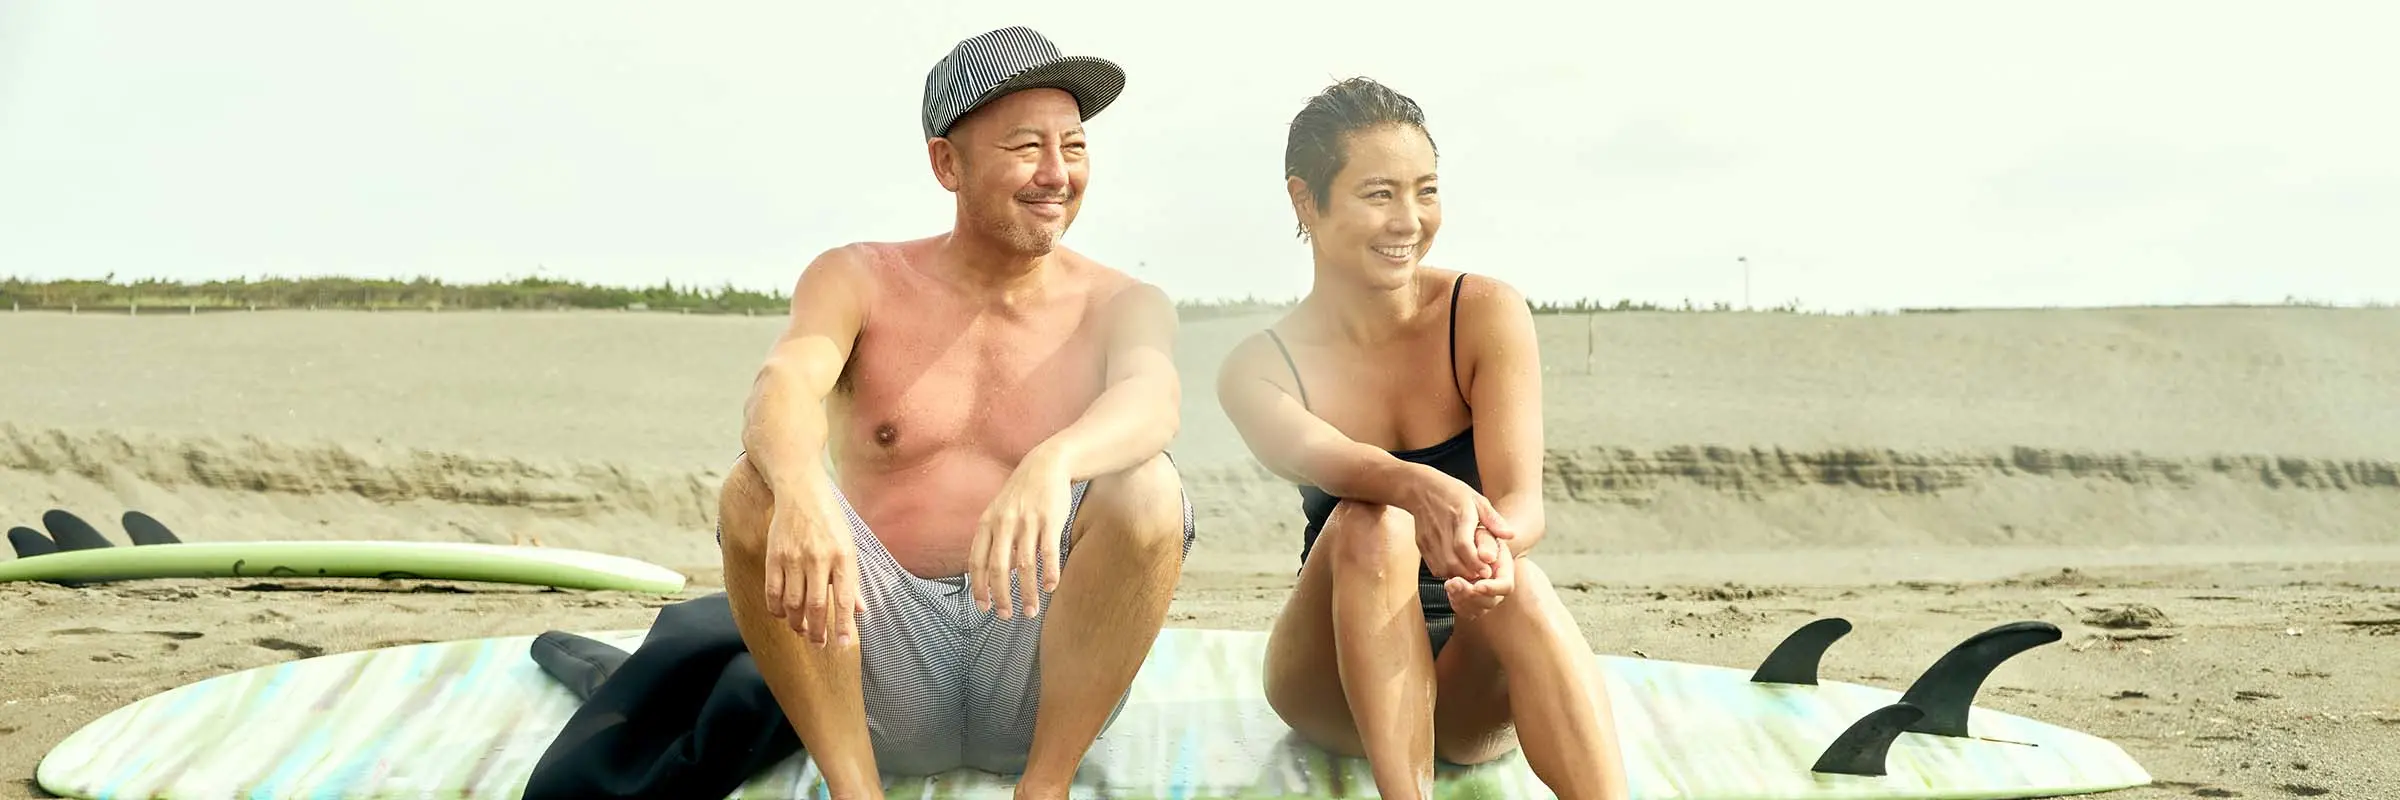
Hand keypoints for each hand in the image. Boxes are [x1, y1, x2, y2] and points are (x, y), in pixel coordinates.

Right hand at [761, 490, 860, 647]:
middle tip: (819, 644)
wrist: (800, 490)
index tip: (842, 645)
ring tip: (802, 631)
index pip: (843, 600)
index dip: (842, 626)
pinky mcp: (774, 555)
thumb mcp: (849, 545)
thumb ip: (852, 580)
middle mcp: (819, 558)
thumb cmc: (829, 520)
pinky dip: (777, 609)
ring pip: (793, 603)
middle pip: (816, 606)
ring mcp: (794, 557)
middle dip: (817, 632)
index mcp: (843, 556)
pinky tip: (783, 615)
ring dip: (797, 623)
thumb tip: (860, 610)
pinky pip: (773, 591)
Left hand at [972, 448, 1072, 619]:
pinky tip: (1051, 587)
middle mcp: (1004, 523)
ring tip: (1032, 610)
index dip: (979, 587)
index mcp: (987, 522)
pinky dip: (1049, 572)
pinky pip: (1048, 552)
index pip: (977, 562)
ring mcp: (1027, 521)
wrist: (1047, 464)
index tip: (983, 607)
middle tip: (1006, 615)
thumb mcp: (999, 512)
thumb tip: (996, 575)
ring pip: (1024, 565)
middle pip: (998, 568)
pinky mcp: (1050, 519)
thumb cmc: (1022, 493)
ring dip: (1028, 592)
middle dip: (1002, 596)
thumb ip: (994, 541)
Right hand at [1406, 466, 1515, 581]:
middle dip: (1470, 573)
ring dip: (1459, 575)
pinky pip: (1434, 567)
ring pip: (1443, 568)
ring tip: (1472, 573)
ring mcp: (1430, 539)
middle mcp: (1442, 529)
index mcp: (1459, 516)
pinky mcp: (1422, 545)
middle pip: (1453, 562)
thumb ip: (1493, 520)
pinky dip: (1448, 573)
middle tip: (1483, 575)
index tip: (1488, 570)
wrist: (1420, 489)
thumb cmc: (1452, 493)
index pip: (1464, 545)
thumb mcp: (1477, 499)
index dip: (1476, 562)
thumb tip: (1510, 535)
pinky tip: (1458, 568)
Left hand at [1444, 535, 1515, 623]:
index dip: (1492, 589)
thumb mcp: (1482, 533)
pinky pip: (1467, 612)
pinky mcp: (1474, 602)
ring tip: (1449, 583)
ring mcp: (1487, 597)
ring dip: (1461, 599)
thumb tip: (1487, 557)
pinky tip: (1450, 589)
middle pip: (1490, 601)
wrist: (1470, 544)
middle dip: (1471, 595)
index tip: (1477, 585)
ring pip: (1478, 610)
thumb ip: (1486, 543)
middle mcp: (1498, 587)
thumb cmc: (1477, 536)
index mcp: (1505, 570)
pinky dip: (1457, 604)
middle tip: (1454, 582)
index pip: (1506, 586)